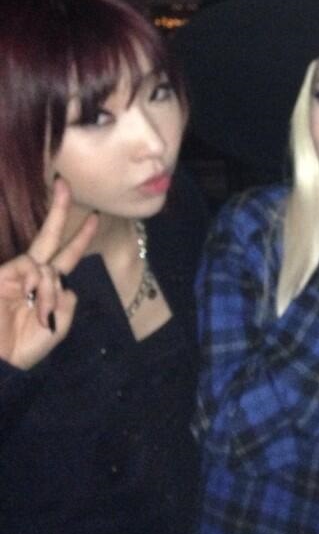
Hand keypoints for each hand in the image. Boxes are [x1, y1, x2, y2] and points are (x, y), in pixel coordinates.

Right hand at [0, 179, 97, 369]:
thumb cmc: (23, 349)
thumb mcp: (57, 327)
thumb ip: (67, 303)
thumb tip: (64, 282)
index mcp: (47, 287)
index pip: (66, 257)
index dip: (80, 238)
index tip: (95, 217)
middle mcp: (30, 276)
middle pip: (48, 238)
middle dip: (58, 211)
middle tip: (64, 183)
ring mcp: (14, 275)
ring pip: (45, 264)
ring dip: (49, 287)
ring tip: (41, 312)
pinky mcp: (1, 277)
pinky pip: (30, 268)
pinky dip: (38, 282)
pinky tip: (32, 298)